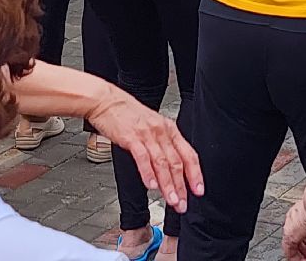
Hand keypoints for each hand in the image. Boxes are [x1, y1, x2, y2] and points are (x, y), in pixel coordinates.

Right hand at [87, 82, 202, 211]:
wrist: (106, 101)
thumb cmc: (127, 115)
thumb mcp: (152, 127)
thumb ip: (161, 145)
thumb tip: (170, 168)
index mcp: (169, 129)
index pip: (188, 154)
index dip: (195, 174)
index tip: (198, 190)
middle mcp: (161, 131)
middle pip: (177, 162)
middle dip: (182, 186)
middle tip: (183, 204)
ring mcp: (147, 134)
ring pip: (162, 163)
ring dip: (168, 184)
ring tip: (171, 200)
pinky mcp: (131, 137)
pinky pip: (143, 157)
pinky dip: (148, 173)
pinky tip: (151, 186)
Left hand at [282, 181, 305, 260]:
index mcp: (299, 215)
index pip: (301, 233)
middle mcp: (292, 221)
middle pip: (296, 241)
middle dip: (305, 251)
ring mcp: (289, 229)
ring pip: (293, 247)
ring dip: (303, 255)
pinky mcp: (289, 237)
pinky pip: (290, 253)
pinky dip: (298, 259)